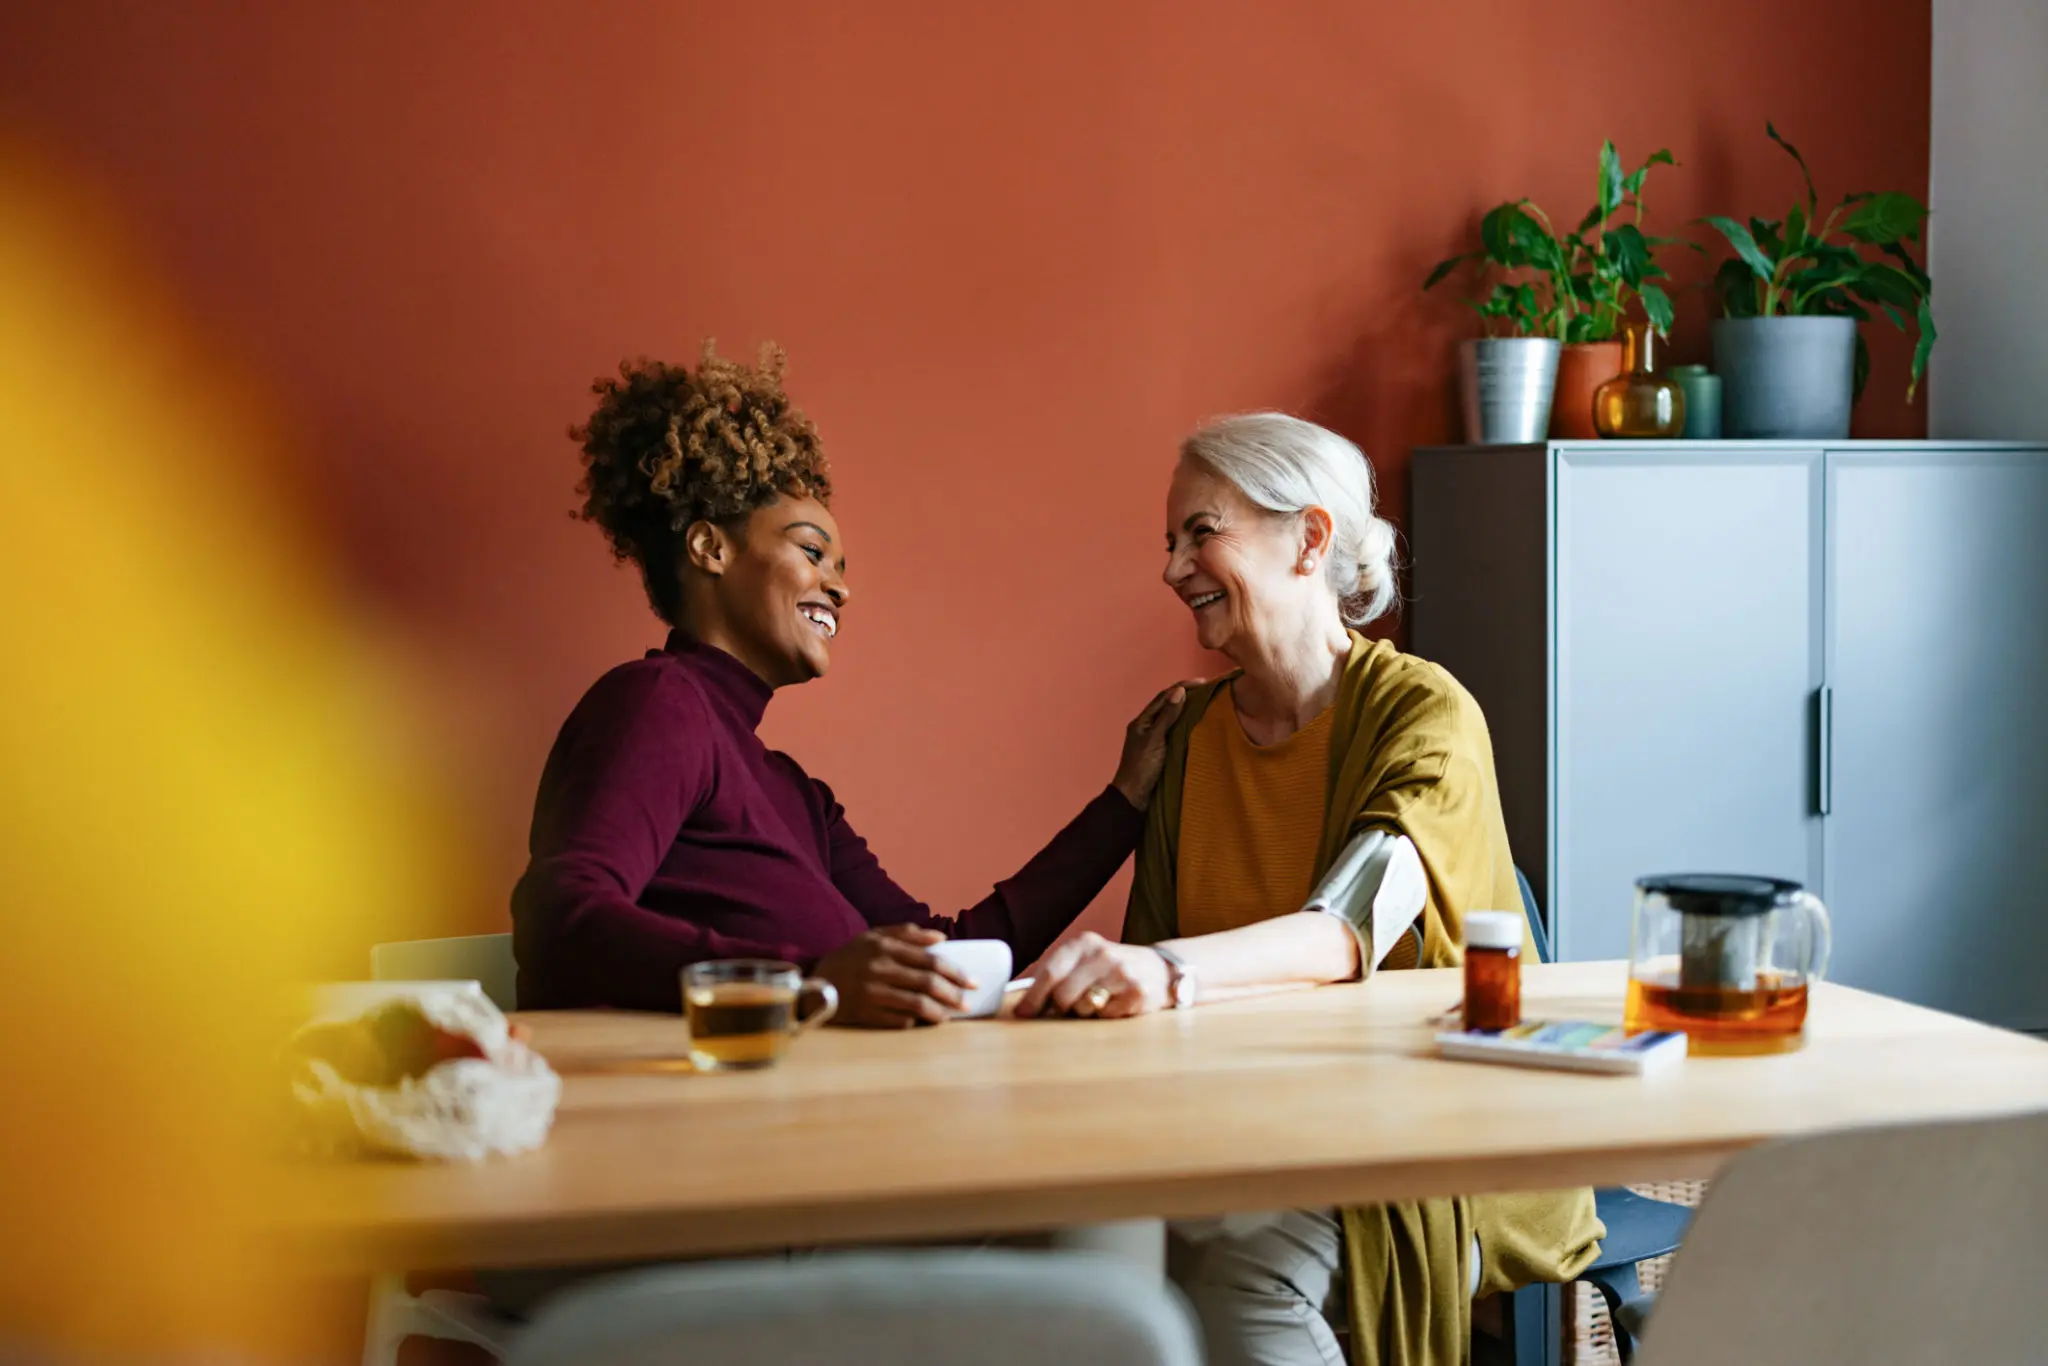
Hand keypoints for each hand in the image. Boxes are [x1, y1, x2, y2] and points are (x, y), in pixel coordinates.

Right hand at [812, 924, 977, 1028]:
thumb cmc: (850, 959)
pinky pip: (899, 1021)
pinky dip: (916, 1022)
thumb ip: (907, 933)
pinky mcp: (865, 1014)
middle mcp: (879, 968)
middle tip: (966, 1001)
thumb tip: (941, 938)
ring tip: (949, 1015)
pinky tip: (924, 1022)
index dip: (955, 971)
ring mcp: (872, 993)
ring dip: (939, 1011)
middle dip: (953, 993)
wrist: (816, 985)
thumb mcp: (873, 937)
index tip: (972, 981)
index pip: (930, 959)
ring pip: (916, 1004)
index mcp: (884, 946)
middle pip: (927, 982)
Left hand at [1013, 932, 1170, 1019]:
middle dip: (1060, 1007)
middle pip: (1063, 994)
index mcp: (1083, 943)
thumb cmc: (1109, 969)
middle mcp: (1102, 954)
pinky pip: (1106, 1016)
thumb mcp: (1083, 961)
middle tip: (1069, 1007)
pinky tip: (1115, 1003)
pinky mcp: (1137, 993)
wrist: (1158, 969)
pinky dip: (1105, 1015)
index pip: (1050, 972)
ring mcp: (1122, 973)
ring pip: (1083, 1007)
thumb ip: (1055, 977)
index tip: (1023, 1014)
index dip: (1034, 997)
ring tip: (1096, 1000)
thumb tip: (1023, 1007)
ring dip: (1084, 1012)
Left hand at [1111, 680, 1202, 809]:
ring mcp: (1154, 739)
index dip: (1182, 687)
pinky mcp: (1161, 751)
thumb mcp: (1155, 739)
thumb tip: (1179, 691)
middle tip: (1209, 691)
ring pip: (1173, 719)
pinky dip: (1187, 726)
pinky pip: (1175, 732)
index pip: (1164, 697)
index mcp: (1142, 721)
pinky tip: (1199, 726)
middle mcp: (1148, 727)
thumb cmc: (1142, 766)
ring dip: (1188, 710)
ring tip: (1207, 704)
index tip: (1203, 682)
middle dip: (1186, 696)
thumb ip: (1167, 716)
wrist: (1134, 797)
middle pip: (1168, 706)